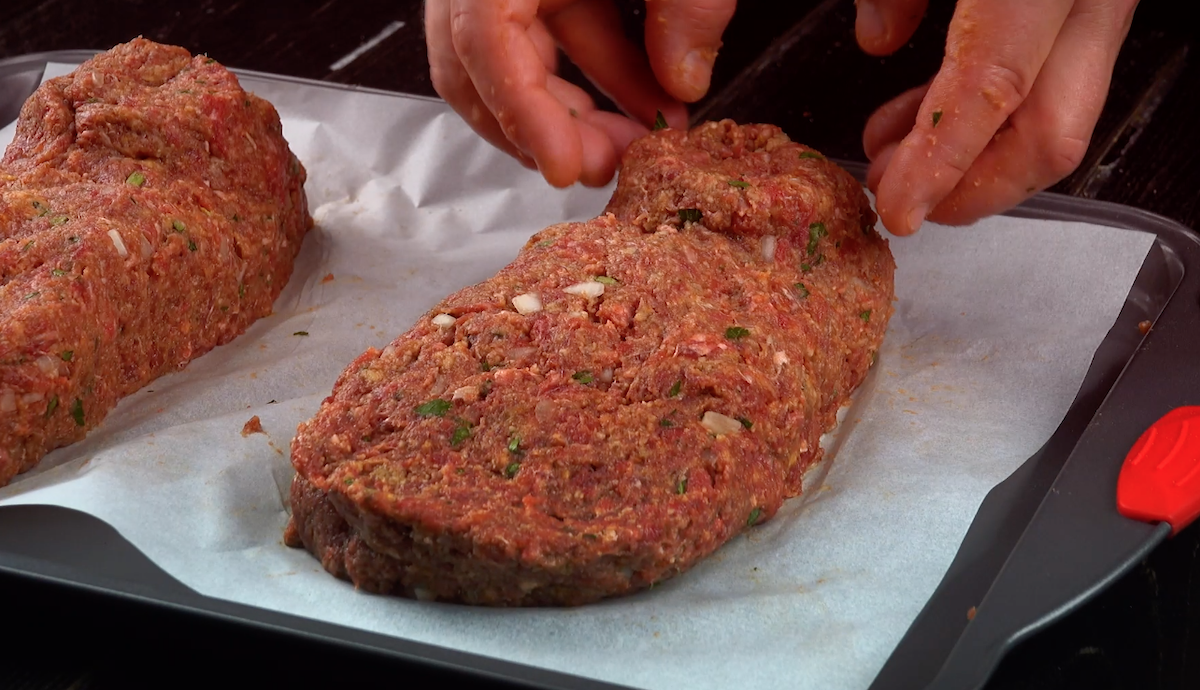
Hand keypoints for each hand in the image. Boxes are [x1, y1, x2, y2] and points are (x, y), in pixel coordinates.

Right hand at [425, 0, 736, 187]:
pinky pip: (544, 34)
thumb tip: (683, 87)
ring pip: (508, 60)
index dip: (523, 113)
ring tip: (631, 144)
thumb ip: (688, 3)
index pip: (483, 38)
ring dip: (566, 112)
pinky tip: (640, 105)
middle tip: (612, 169)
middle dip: (546, 128)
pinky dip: (587, 76)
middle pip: (481, 64)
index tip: (570, 169)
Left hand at [856, 0, 1139, 234]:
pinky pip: (1056, 83)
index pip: (994, 89)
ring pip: (1059, 119)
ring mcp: (1104, 8)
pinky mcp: (1094, 11)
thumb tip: (878, 37)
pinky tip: (934, 120)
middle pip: (1049, 136)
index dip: (941, 164)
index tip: (900, 208)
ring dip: (974, 160)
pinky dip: (995, 119)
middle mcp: (1091, 2)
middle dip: (970, 190)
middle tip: (903, 198)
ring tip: (900, 165)